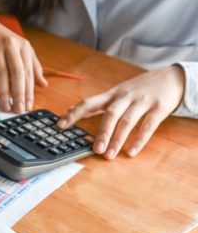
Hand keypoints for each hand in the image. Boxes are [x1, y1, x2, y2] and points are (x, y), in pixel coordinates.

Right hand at [0, 7, 47, 112]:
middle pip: (17, 73)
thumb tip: (43, 84)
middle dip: (18, 94)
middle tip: (18, 110)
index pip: (29, 72)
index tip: (29, 105)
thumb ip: (32, 66)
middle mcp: (10, 44)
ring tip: (4, 107)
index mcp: (23, 46)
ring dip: (3, 93)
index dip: (29, 91)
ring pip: (0, 73)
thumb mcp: (19, 49)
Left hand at [57, 66, 185, 158]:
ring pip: (127, 121)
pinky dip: (139, 139)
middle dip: (101, 133)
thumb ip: (96, 103)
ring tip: (109, 155)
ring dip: (118, 139)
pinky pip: (148, 126)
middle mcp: (125, 97)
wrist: (173, 77)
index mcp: (112, 95)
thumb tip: (71, 109)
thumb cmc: (140, 88)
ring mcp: (142, 102)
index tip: (60, 126)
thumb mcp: (116, 92)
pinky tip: (131, 152)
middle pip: (110, 114)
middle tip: (94, 149)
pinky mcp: (159, 108)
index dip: (74, 114)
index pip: (88, 103)